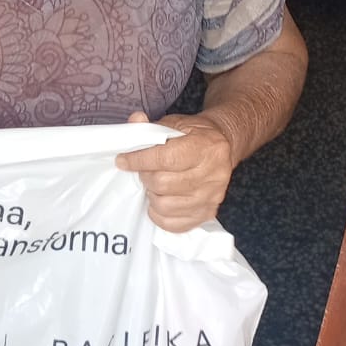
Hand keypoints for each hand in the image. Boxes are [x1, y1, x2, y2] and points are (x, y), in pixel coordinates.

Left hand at [116, 111, 234, 231]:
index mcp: (206, 147)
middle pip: (162, 183)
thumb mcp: (175, 124)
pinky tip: (160, 200)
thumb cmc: (194, 136)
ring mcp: (211, 197)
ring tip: (154, 185)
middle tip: (144, 171)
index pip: (165, 158)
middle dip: (145, 176)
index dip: (139, 160)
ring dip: (152, 195)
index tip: (123, 160)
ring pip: (164, 205)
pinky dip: (159, 214)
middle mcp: (213, 175)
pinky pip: (173, 224)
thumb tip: (134, 122)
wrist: (222, 149)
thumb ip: (151, 126)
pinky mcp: (207, 213)